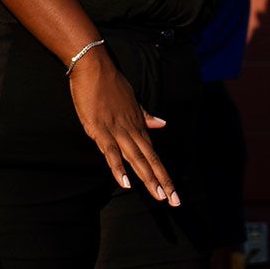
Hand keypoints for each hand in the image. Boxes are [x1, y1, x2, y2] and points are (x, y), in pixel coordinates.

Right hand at [68, 46, 178, 205]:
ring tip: (158, 196)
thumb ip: (145, 115)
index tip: (174, 193)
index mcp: (138, 125)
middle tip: (174, 202)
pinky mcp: (100, 130)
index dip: (164, 174)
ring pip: (135, 159)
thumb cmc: (110, 83)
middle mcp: (131, 130)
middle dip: (162, 182)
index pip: (153, 155)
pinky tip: (125, 183)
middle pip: (149, 160)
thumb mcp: (132, 100)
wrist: (94, 66)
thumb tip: (161, 124)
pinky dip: (118, 168)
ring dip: (147, 178)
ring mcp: (116, 131)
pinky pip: (111, 153)